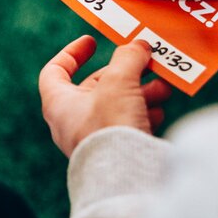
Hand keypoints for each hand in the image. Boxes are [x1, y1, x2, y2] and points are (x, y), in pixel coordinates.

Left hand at [39, 36, 171, 156]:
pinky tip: (158, 112)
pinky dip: (143, 114)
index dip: (71, 53)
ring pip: (117, 105)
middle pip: (96, 86)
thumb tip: (138, 45)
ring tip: (163, 87)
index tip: (91, 41)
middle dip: (125, 73)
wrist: (125, 176)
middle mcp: (72, 122)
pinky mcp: (114, 151)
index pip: (55, 72)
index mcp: (59, 104)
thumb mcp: (118, 81)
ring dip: (141, 92)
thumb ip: (128, 57)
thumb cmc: (110, 126)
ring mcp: (93, 138)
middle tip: (146, 63)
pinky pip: (128, 125)